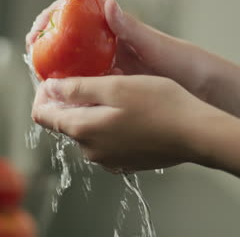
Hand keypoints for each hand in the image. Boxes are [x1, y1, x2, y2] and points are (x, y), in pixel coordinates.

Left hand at [32, 75, 215, 170]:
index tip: (54, 79)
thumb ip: (77, 88)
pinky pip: (103, 139)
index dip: (43, 95)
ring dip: (89, 110)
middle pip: (64, 122)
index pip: (42, 115)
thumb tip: (49, 89)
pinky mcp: (123, 161)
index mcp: (83, 130)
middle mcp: (90, 150)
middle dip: (68, 100)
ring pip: (85, 129)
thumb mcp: (115, 87)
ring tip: (110, 90)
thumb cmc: (160, 105)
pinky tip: (125, 109)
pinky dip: (105, 123)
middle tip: (86, 77)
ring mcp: (107, 159)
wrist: (197, 134)